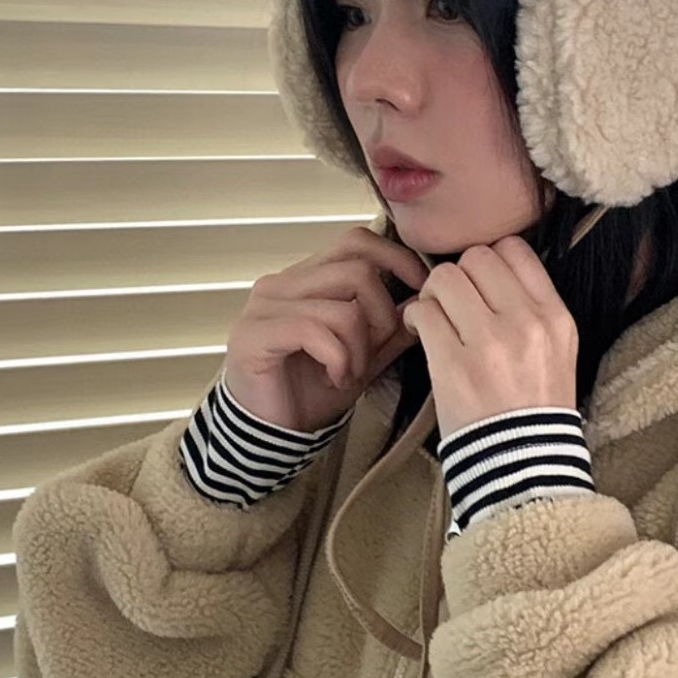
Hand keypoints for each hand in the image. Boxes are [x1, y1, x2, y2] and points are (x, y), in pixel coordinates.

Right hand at [222, 227, 428, 433]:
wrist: (270, 436)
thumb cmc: (310, 393)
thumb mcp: (362, 357)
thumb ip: (390, 328)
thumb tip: (423, 300)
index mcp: (304, 279)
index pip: (355, 241)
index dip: (395, 257)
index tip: (419, 286)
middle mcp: (280, 283)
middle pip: (357, 270)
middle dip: (382, 316)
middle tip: (373, 352)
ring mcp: (263, 306)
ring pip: (343, 307)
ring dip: (359, 349)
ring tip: (348, 373)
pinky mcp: (254, 334)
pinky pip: (316, 331)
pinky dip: (338, 359)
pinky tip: (334, 378)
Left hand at [399, 236, 578, 439]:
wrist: (523, 464)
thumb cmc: (534, 408)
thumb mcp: (557, 351)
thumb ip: (530, 307)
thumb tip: (487, 272)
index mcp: (555, 316)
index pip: (515, 249)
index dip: (489, 260)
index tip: (479, 283)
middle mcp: (527, 322)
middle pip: (477, 257)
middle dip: (458, 276)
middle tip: (452, 302)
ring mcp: (490, 342)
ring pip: (446, 278)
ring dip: (433, 294)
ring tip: (434, 317)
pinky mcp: (453, 364)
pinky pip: (423, 312)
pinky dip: (414, 317)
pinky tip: (419, 332)